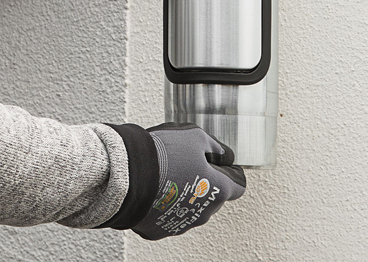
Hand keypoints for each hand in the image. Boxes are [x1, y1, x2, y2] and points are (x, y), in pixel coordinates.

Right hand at [131, 122, 244, 239]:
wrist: (128, 174)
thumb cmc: (164, 155)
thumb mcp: (196, 137)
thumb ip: (216, 147)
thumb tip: (225, 155)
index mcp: (218, 190)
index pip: (238, 186)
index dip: (230, 172)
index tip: (219, 164)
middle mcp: (204, 212)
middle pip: (212, 197)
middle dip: (204, 183)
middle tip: (186, 165)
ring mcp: (182, 223)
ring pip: (190, 208)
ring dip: (184, 195)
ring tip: (166, 177)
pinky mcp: (161, 229)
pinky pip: (167, 216)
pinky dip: (164, 206)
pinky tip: (154, 190)